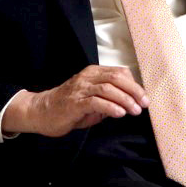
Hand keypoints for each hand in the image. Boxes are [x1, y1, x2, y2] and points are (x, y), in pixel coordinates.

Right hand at [1, 65, 148, 136]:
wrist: (41, 112)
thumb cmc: (69, 107)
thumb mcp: (92, 100)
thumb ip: (109, 100)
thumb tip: (130, 104)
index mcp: (93, 73)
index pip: (119, 72)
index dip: (134, 84)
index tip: (143, 98)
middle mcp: (88, 77)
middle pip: (117, 78)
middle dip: (134, 91)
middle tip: (144, 104)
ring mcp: (80, 89)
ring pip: (108, 88)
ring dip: (125, 100)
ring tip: (135, 111)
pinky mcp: (75, 103)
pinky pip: (96, 102)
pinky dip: (111, 107)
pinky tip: (120, 114)